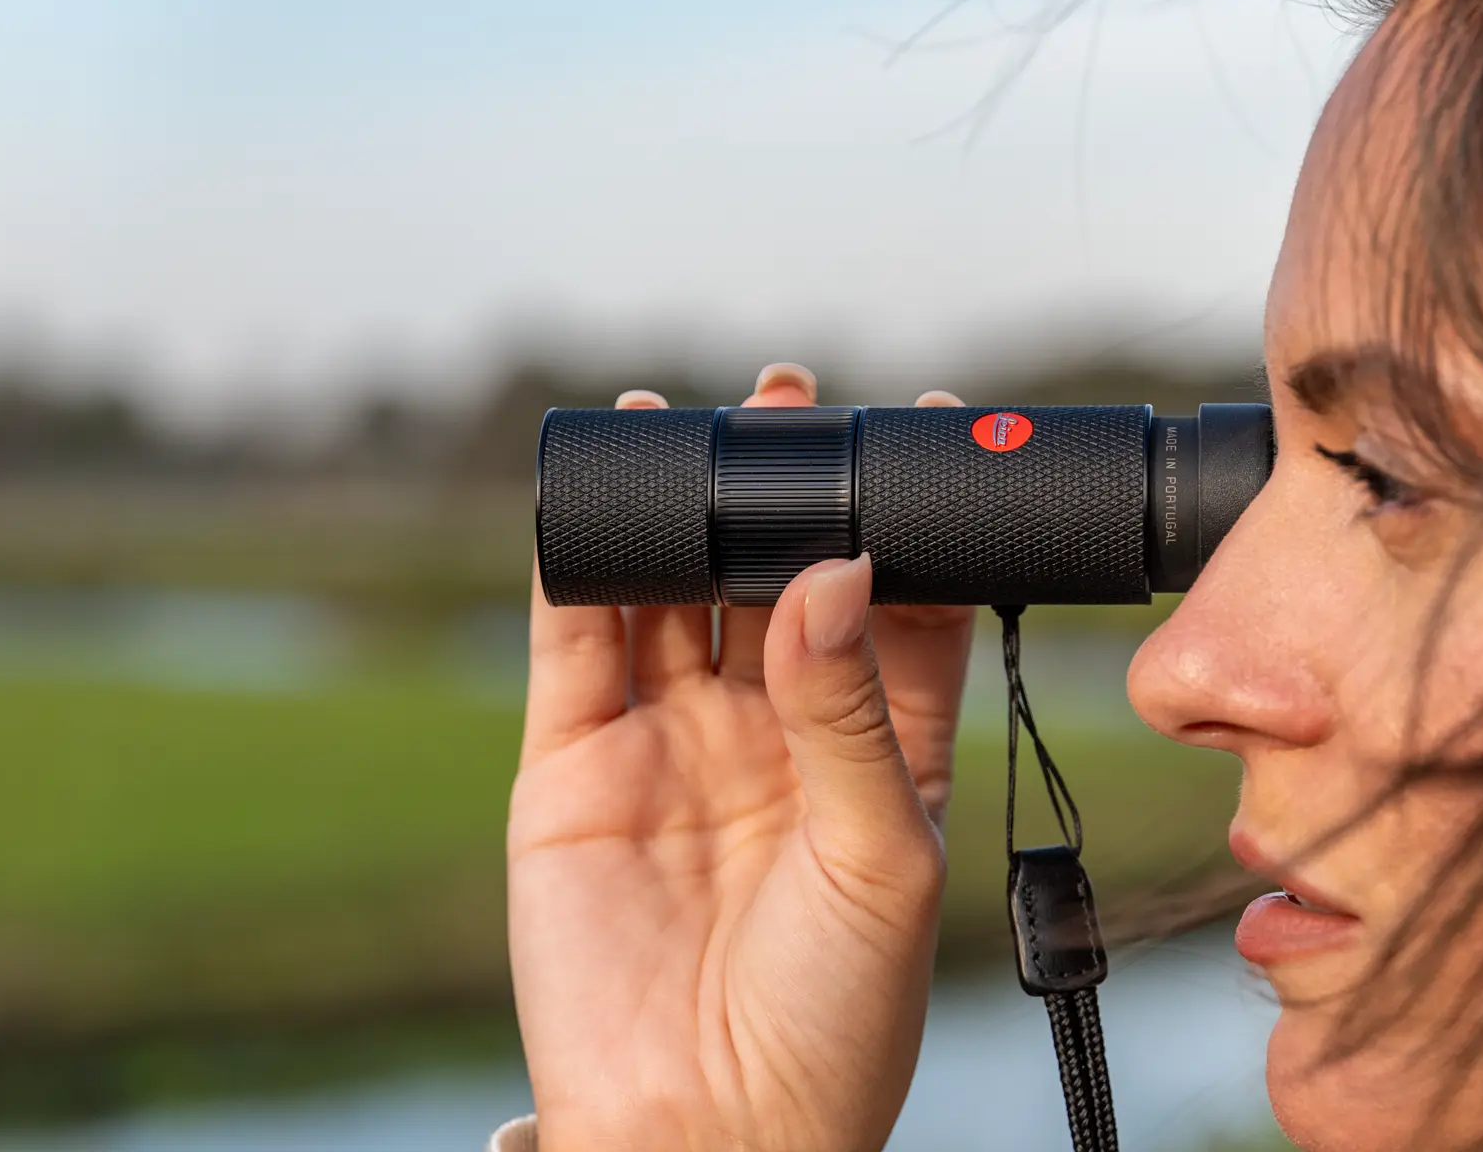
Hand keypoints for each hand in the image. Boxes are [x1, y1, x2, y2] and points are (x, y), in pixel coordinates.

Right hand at [509, 365, 975, 1151]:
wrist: (700, 1134)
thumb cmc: (830, 1023)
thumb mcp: (876, 857)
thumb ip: (851, 709)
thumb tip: (837, 568)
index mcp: (872, 752)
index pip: (893, 606)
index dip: (898, 521)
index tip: (909, 435)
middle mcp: (769, 732)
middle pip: (772, 576)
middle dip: (777, 490)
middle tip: (783, 403)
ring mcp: (666, 741)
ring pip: (670, 591)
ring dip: (678, 507)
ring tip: (689, 419)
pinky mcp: (572, 761)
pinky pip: (573, 638)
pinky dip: (579, 562)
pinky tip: (598, 492)